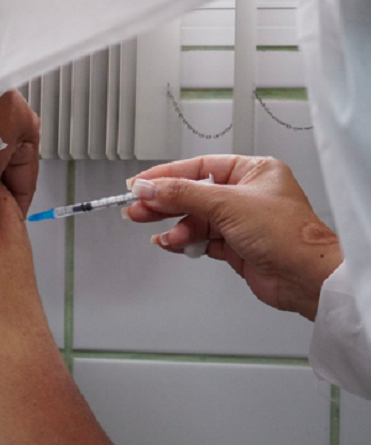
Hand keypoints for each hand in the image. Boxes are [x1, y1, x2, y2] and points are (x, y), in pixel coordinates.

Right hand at [125, 155, 342, 320]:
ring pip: (195, 218)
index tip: (141, 184)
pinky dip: (185, 241)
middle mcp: (246, 194)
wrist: (305, 277)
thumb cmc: (287, 234)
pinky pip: (201, 239)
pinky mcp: (236, 246)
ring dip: (174, 226)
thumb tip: (150, 186)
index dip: (167, 175)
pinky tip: (172, 243)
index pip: (199, 168)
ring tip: (157, 231)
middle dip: (164, 202)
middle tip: (137, 207)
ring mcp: (241, 221)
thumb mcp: (226, 204)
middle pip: (193, 193)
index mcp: (252, 172)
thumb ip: (182, 194)